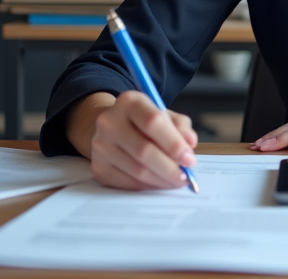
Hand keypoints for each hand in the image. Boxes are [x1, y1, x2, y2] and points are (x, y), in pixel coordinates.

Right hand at [78, 91, 198, 189]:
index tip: (189, 159)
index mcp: (130, 102)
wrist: (111, 128)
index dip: (174, 143)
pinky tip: (160, 183)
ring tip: (176, 181)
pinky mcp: (98, 167)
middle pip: (143, 150)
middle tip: (185, 176)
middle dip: (169, 167)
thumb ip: (180, 125)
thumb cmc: (143, 121)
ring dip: (161, 180)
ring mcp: (101, 145)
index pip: (153, 122)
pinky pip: (127, 183)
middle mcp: (109, 121)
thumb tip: (189, 143)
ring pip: (136, 170)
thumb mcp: (163, 113)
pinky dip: (148, 186)